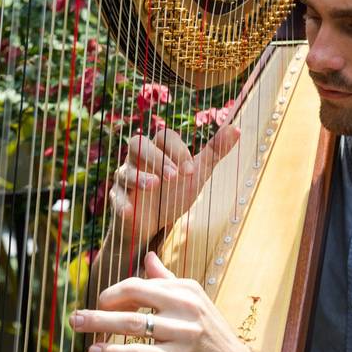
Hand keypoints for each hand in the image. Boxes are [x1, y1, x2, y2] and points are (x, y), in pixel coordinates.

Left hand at [69, 252, 252, 351]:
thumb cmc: (213, 339)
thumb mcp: (195, 303)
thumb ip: (169, 280)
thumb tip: (148, 256)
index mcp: (187, 289)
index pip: (140, 283)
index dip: (114, 293)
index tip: (101, 305)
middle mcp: (186, 306)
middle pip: (133, 295)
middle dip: (101, 304)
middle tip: (75, 316)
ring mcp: (184, 333)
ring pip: (132, 324)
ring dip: (98, 325)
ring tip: (77, 326)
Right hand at [109, 125, 239, 243]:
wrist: (155, 223)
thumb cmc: (175, 191)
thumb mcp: (198, 172)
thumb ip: (215, 151)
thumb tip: (236, 128)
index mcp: (159, 148)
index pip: (164, 137)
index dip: (178, 150)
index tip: (192, 169)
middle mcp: (138, 159)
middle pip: (137, 143)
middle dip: (156, 157)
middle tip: (174, 175)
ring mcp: (126, 178)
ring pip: (124, 170)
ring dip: (139, 177)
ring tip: (155, 185)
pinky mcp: (118, 200)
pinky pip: (115, 197)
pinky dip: (121, 203)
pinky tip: (129, 211)